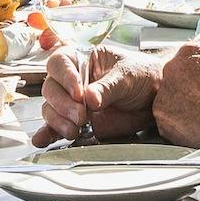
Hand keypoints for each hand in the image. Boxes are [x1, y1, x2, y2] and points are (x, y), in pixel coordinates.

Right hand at [33, 45, 162, 146]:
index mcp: (84, 61)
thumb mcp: (127, 77)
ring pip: (51, 108)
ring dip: (58, 121)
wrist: (156, 98)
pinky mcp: (77, 122)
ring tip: (75, 130)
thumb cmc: (142, 76)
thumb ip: (108, 88)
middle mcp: (74, 81)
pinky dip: (49, 134)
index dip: (65, 77)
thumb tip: (90, 99)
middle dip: (63, 104)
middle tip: (82, 116)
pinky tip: (43, 140)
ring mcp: (74, 103)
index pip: (61, 62)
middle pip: (51, 88)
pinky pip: (57, 127)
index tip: (79, 93)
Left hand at [150, 41, 199, 149]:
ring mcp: (163, 92)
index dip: (192, 82)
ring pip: (166, 104)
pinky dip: (177, 130)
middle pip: (170, 83)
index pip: (182, 66)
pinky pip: (166, 124)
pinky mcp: (161, 116)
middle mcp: (170, 68)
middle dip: (182, 95)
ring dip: (179, 113)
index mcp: (188, 52)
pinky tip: (195, 130)